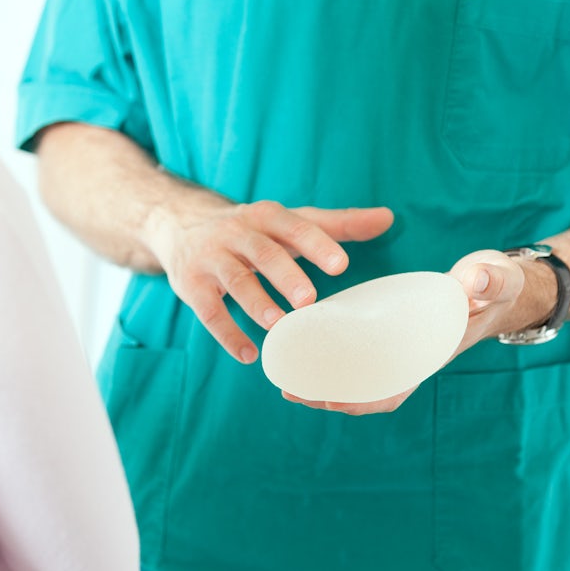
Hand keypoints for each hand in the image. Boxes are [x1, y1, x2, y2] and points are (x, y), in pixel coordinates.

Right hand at [150, 196, 393, 363]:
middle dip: (285, 275)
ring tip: (278, 326)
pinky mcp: (191, 285)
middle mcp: (236, 233)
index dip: (317, 245)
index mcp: (266, 216)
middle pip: (263, 252)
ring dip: (256, 304)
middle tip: (309, 299)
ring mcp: (211, 259)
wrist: (181, 226)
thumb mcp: (289, 221)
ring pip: (235, 281)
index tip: (342, 266)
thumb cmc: (253, 229)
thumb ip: (337, 224)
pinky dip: (227, 334)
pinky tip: (249, 355)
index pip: (295, 226)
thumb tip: (388, 219)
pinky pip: (209, 311)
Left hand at [283, 249, 531, 415]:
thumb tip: (471, 279)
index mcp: (431, 353)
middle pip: (367, 389)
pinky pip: (357, 353)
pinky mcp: (389, 330)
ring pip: (357, 374)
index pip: (396, 389)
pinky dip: (331, 356)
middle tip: (290, 390)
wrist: (494, 282)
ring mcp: (398, 346)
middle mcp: (411, 356)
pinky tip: (302, 347)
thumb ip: (487, 280)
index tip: (332, 402)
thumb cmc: (494, 286)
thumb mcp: (495, 280)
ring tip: (285, 378)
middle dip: (330, 395)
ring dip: (323, 380)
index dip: (364, 400)